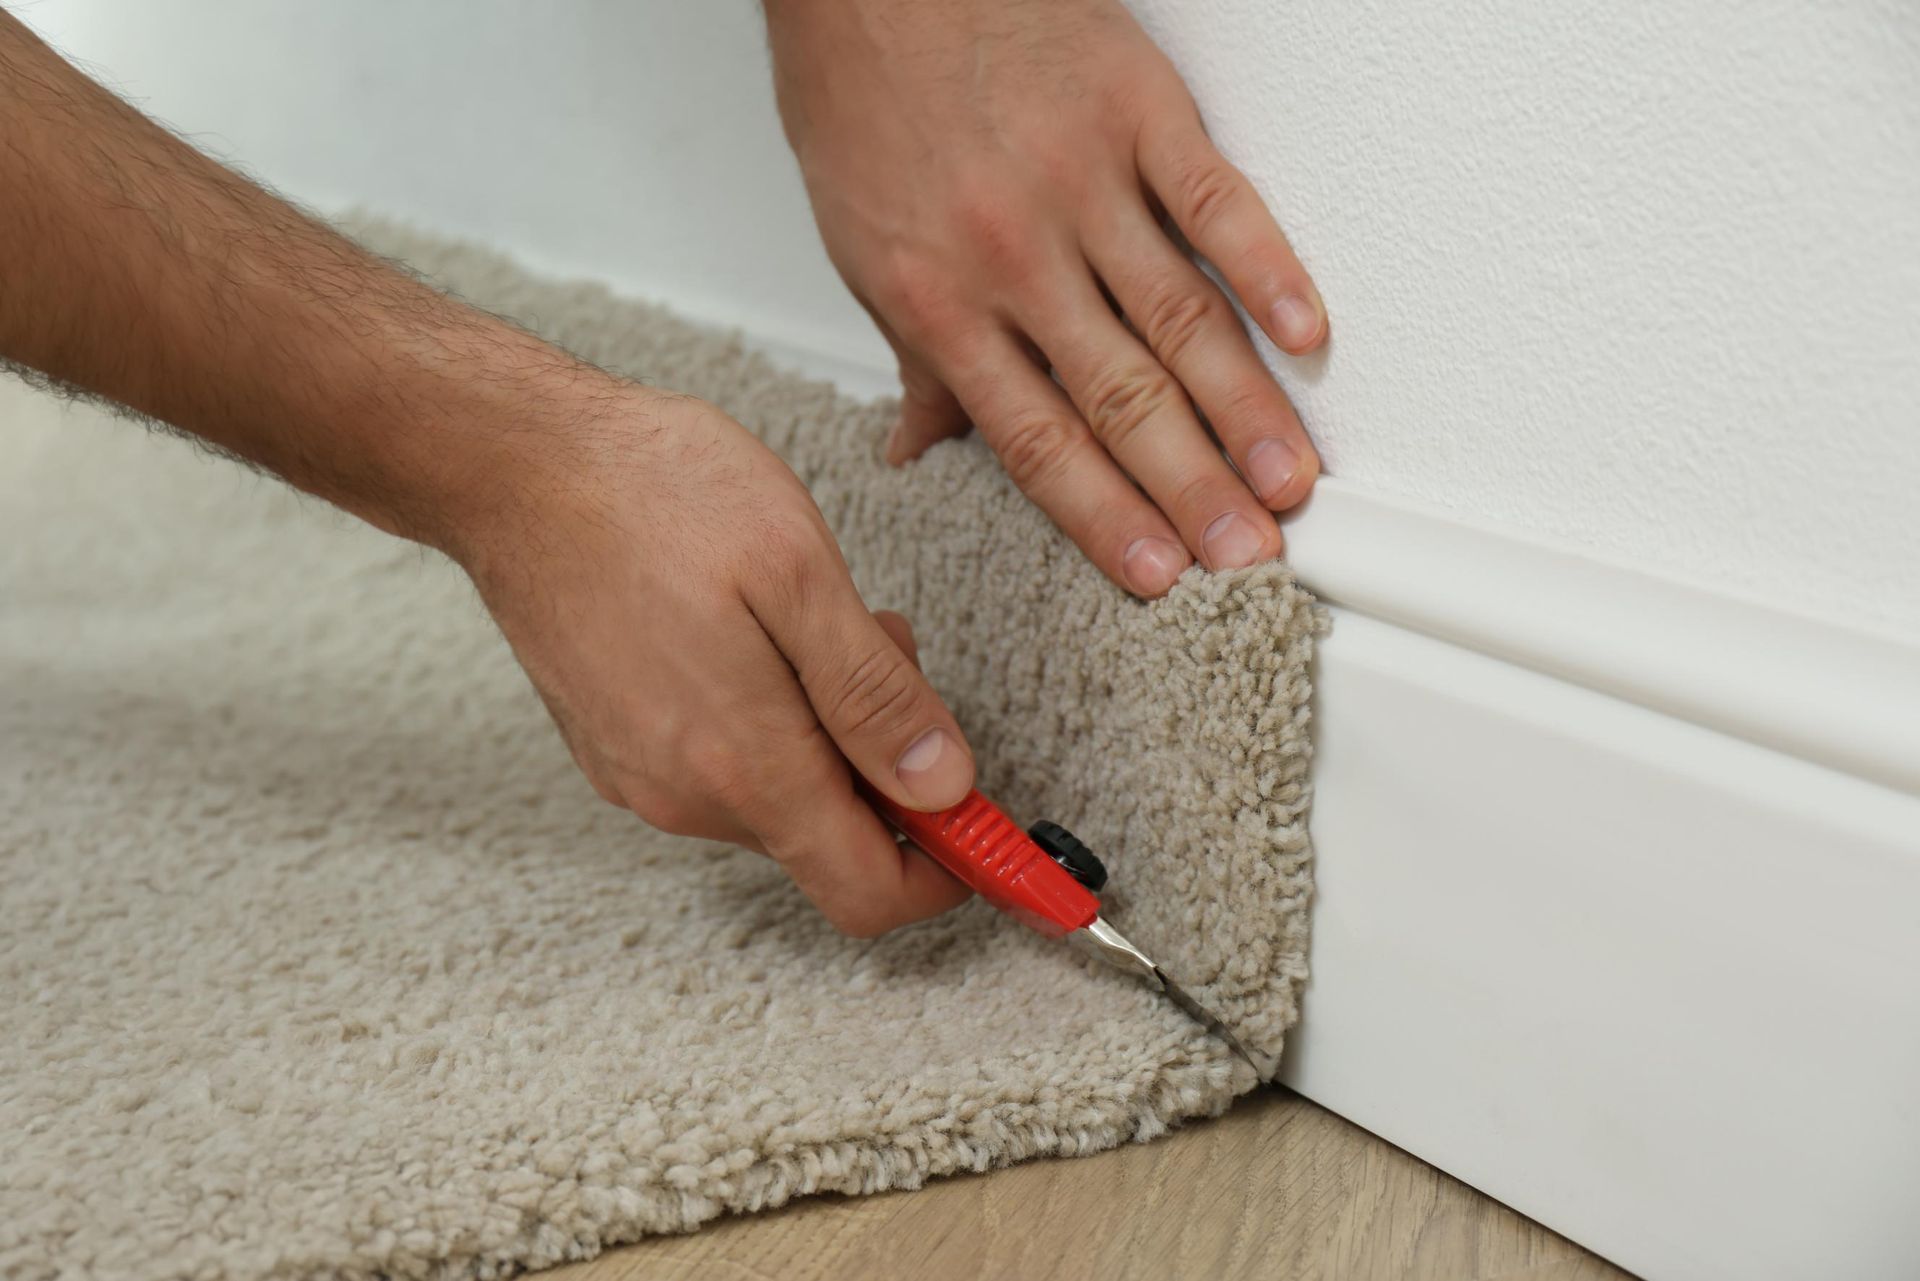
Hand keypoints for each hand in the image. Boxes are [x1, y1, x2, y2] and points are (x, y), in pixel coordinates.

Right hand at [455, 388, 976, 936]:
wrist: (512, 463)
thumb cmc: (652, 494)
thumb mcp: (797, 574)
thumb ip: (873, 695)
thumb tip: (944, 787)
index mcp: (745, 765)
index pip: (869, 891)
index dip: (950, 869)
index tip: (992, 824)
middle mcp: (686, 795)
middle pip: (830, 841)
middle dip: (888, 768)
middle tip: (888, 649)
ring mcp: (641, 775)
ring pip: (779, 798)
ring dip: (828, 735)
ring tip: (816, 619)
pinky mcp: (614, 746)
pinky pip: (724, 767)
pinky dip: (770, 723)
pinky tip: (757, 632)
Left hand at [766, 0, 1326, 596]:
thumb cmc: (864, 102)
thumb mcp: (861, 249)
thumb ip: (912, 355)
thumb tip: (918, 447)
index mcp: (939, 301)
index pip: (1036, 440)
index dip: (1104, 516)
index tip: (1157, 573)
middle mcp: (1011, 254)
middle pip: (1119, 396)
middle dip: (1190, 490)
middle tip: (1248, 553)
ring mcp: (1079, 181)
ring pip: (1176, 316)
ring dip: (1241, 407)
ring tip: (1289, 478)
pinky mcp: (1134, 109)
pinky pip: (1213, 199)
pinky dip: (1265, 266)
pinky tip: (1304, 331)